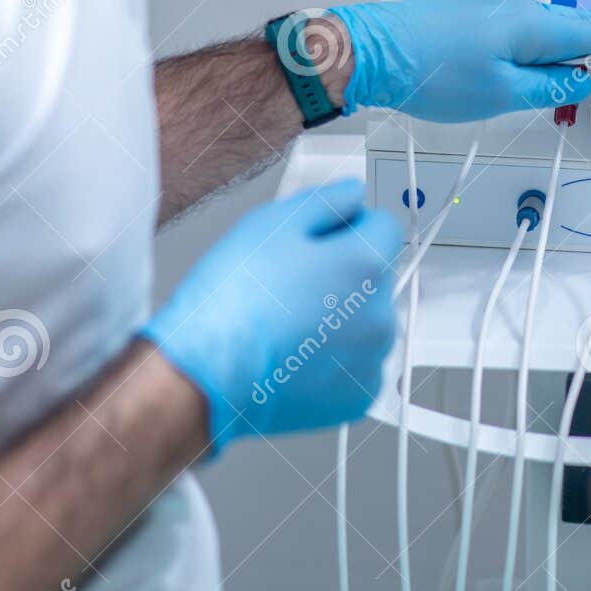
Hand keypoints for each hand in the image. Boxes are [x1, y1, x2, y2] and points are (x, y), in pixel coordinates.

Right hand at [140, 181, 400, 452]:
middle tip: (293, 283)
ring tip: (290, 323)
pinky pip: (357, 363)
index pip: (383, 227)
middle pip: (375, 276)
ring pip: (368, 321)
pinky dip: (335, 359)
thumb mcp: (274, 222)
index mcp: (367, 264)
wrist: (206, 373)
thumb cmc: (233, 300)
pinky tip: (296, 354)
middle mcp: (381, 314)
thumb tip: (354, 194)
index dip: (348, 226)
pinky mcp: (357, 396)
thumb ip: (328, 200)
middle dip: (345, 273)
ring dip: (342, 318)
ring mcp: (372, 360)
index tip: (320, 240)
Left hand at [325, 0, 590, 121]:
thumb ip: (544, 91)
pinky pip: (530, 24)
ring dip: (586, 27)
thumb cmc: (429, 70)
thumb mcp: (499, 94)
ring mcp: (495, 11)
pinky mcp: (475, 18)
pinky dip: (554, 32)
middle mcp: (518, 11)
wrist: (373, 49)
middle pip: (580, 19)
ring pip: (554, 21)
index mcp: (532, 27)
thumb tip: (575, 86)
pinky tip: (552, 42)